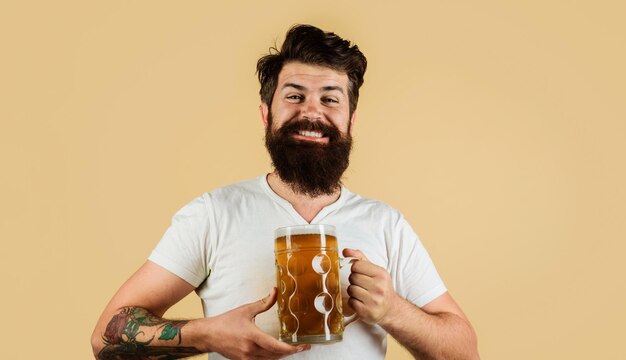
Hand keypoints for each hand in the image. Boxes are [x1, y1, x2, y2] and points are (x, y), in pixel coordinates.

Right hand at [193, 288, 309, 358]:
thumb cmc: (226, 322)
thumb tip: (275, 292)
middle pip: (276, 356)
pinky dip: (271, 358)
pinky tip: (276, 353)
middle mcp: (250, 350)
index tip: (302, 346)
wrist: (208, 334)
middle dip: (291, 352)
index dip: (292, 348)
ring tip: (291, 349)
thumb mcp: (246, 310)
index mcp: (252, 336)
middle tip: (302, 347)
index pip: (276, 347)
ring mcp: (247, 358)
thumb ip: (263, 303)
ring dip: (281, 356)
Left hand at [343, 248, 399, 324]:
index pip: (356, 265)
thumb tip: (345, 251)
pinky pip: (350, 302)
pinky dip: (353, 302)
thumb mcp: (374, 270)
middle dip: (354, 281)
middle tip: (362, 285)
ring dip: (353, 291)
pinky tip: (361, 302)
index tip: (361, 274)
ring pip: (350, 289)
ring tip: (362, 293)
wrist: (390, 309)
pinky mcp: (367, 312)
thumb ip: (359, 258)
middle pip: (352, 277)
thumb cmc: (380, 287)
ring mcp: (373, 301)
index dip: (355, 269)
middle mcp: (379, 287)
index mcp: (381, 274)